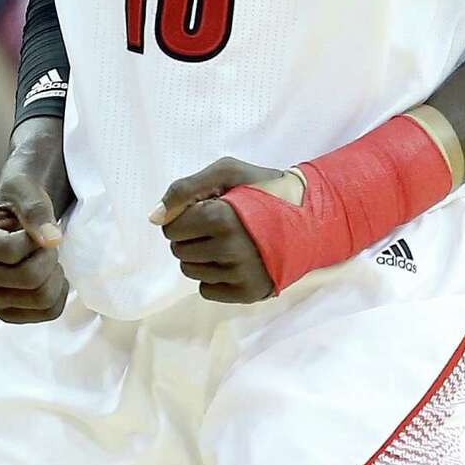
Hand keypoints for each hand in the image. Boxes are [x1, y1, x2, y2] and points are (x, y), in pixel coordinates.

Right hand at [0, 120, 70, 322]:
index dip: (37, 238)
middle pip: (28, 279)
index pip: (13, 252)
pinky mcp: (5, 312)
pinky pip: (46, 313)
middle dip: (49, 257)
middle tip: (48, 242)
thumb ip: (35, 209)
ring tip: (48, 256)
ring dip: (56, 274)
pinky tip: (51, 274)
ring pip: (40, 298)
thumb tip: (50, 239)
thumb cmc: (21, 196)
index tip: (38, 226)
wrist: (21, 214)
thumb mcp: (25, 188)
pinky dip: (59, 293)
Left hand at [149, 157, 303, 303]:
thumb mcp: (227, 172)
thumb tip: (154, 218)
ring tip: (228, 242)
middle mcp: (230, 248)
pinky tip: (235, 261)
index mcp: (222, 216)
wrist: (310, 217)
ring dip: (201, 257)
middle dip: (192, 237)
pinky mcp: (248, 292)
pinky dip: (214, 276)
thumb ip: (185, 189)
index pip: (171, 228)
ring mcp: (240, 274)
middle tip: (220, 226)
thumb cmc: (264, 190)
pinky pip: (206, 290)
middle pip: (179, 251)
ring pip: (189, 272)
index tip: (207, 210)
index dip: (184, 217)